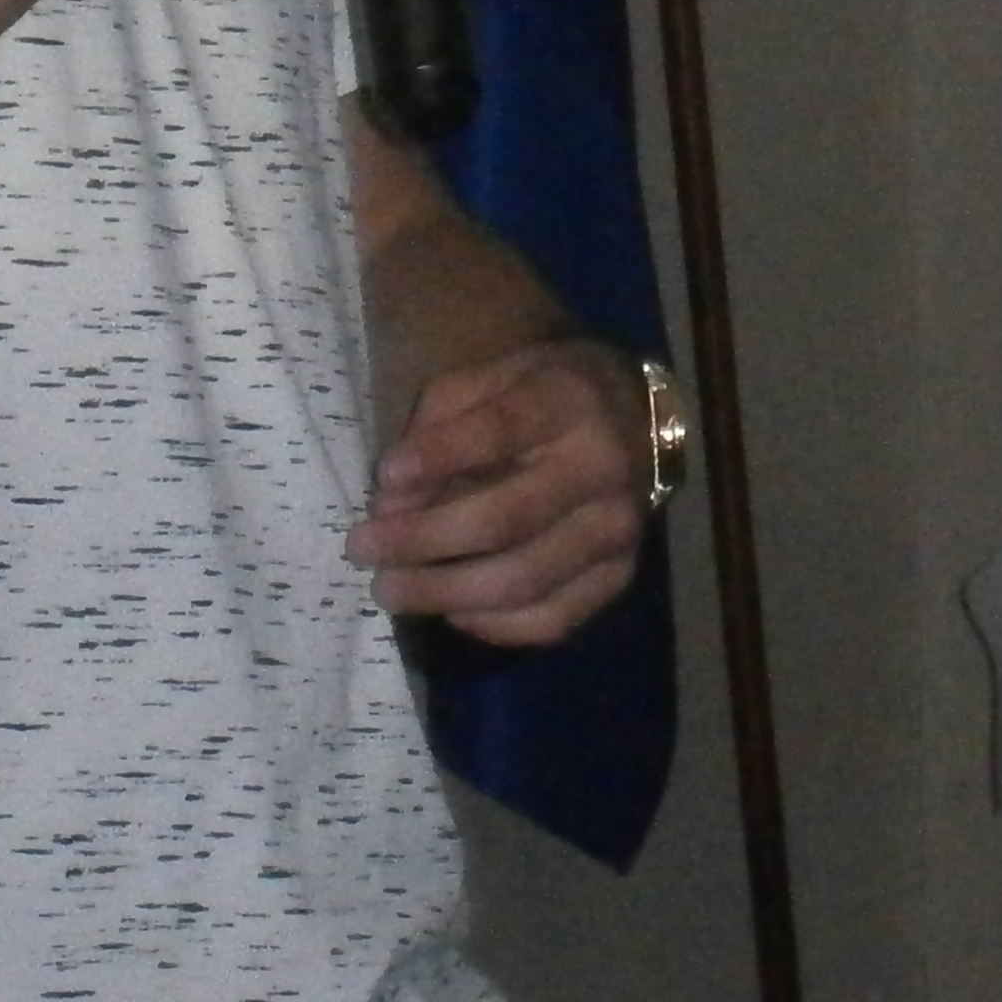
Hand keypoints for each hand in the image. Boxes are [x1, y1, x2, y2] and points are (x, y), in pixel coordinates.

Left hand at [347, 335, 650, 645]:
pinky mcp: (619, 575)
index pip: (500, 432)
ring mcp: (616, 530)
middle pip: (504, 520)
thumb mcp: (495, 376)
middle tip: (361, 550)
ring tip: (390, 589)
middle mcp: (602, 468)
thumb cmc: (547, 393)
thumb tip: (392, 499)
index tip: (383, 479)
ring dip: (443, 593)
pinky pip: (552, 619)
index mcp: (569, 402)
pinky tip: (452, 611)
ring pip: (523, 581)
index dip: (439, 456)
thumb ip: (441, 423)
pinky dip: (493, 626)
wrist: (641, 420)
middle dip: (421, 541)